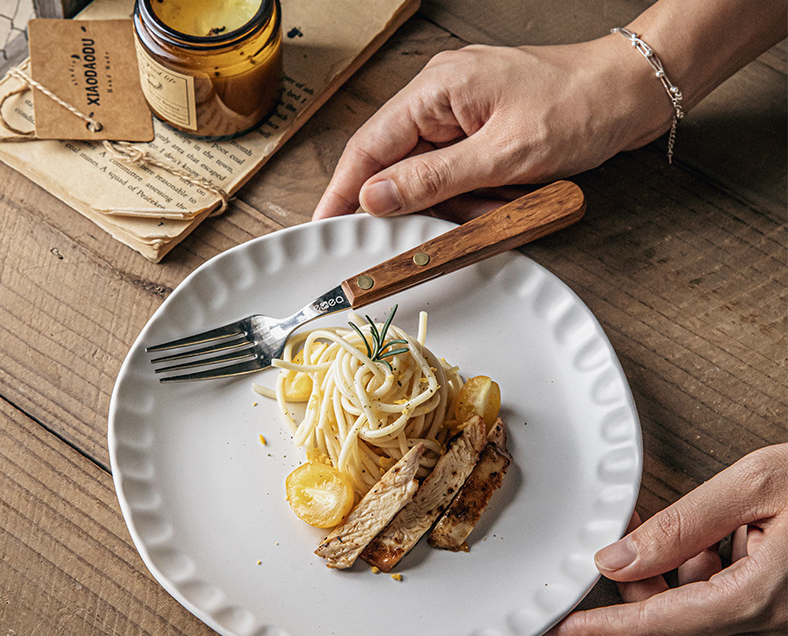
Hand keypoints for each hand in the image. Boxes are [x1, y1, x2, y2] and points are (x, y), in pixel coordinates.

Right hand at [313, 37, 669, 220]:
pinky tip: (513, 195)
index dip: (342, 189)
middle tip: (466, 218)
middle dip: (433, 204)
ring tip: (509, 200)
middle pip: (403, 169)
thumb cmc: (578, 107)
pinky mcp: (482, 134)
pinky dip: (483, 197)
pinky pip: (462, 178)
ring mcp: (462, 117)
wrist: (631, 94)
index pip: (369, 146)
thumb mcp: (502, 154)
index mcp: (437, 90)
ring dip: (467, 204)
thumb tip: (374, 198)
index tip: (323, 224)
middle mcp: (442, 99)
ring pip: (436, 181)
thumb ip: (432, 179)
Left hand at [533, 444, 787, 635]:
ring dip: (666, 577)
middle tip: (612, 541)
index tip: (549, 634)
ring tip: (667, 525)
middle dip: (630, 586)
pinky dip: (699, 579)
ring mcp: (781, 633)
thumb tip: (618, 555)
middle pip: (667, 624)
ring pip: (692, 619)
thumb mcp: (760, 483)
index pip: (654, 625)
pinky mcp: (785, 625)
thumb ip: (684, 522)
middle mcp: (771, 628)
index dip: (594, 632)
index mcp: (761, 596)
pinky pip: (721, 612)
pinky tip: (709, 540)